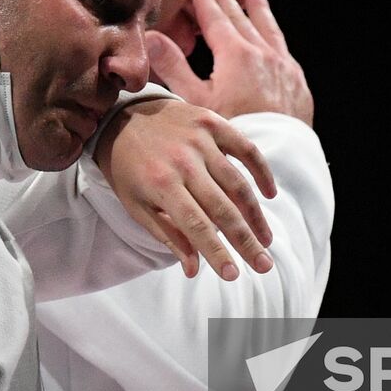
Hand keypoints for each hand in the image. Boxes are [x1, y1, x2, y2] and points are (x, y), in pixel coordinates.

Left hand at [94, 99, 276, 280]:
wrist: (122, 115)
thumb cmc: (128, 168)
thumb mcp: (136, 205)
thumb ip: (167, 235)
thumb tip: (192, 269)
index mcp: (160, 184)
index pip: (195, 225)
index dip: (216, 252)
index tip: (233, 275)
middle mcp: (183, 161)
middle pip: (223, 208)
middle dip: (246, 241)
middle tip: (264, 266)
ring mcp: (200, 139)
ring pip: (238, 183)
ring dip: (255, 215)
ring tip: (266, 240)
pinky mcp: (212, 122)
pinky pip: (246, 149)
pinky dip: (261, 172)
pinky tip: (269, 194)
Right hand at [146, 0, 314, 125]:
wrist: (276, 158)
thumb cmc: (231, 133)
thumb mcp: (196, 102)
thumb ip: (174, 66)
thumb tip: (151, 37)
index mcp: (235, 55)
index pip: (216, 18)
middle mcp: (262, 53)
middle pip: (242, 16)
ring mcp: (284, 67)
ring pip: (268, 26)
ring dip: (257, 5)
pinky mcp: (297, 83)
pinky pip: (283, 48)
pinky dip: (274, 32)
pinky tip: (272, 34)